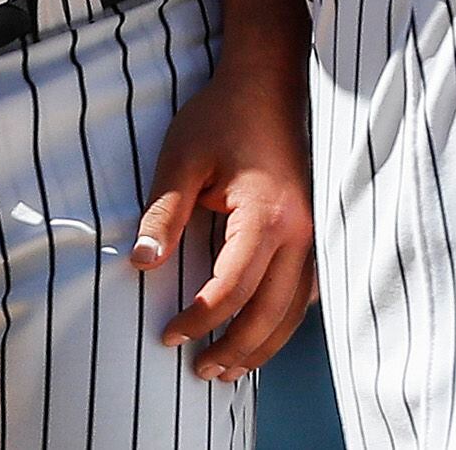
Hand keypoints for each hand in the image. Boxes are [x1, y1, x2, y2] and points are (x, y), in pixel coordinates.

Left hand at [134, 65, 315, 380]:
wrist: (267, 83)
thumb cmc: (220, 117)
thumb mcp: (180, 159)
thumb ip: (162, 214)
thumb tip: (141, 264)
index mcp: (266, 215)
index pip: (233, 288)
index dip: (200, 319)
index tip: (168, 336)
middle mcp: (301, 231)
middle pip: (272, 311)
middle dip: (236, 348)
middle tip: (201, 371)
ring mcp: (314, 232)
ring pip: (296, 308)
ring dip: (264, 344)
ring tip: (230, 370)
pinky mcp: (315, 229)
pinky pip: (307, 290)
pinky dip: (285, 319)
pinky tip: (264, 334)